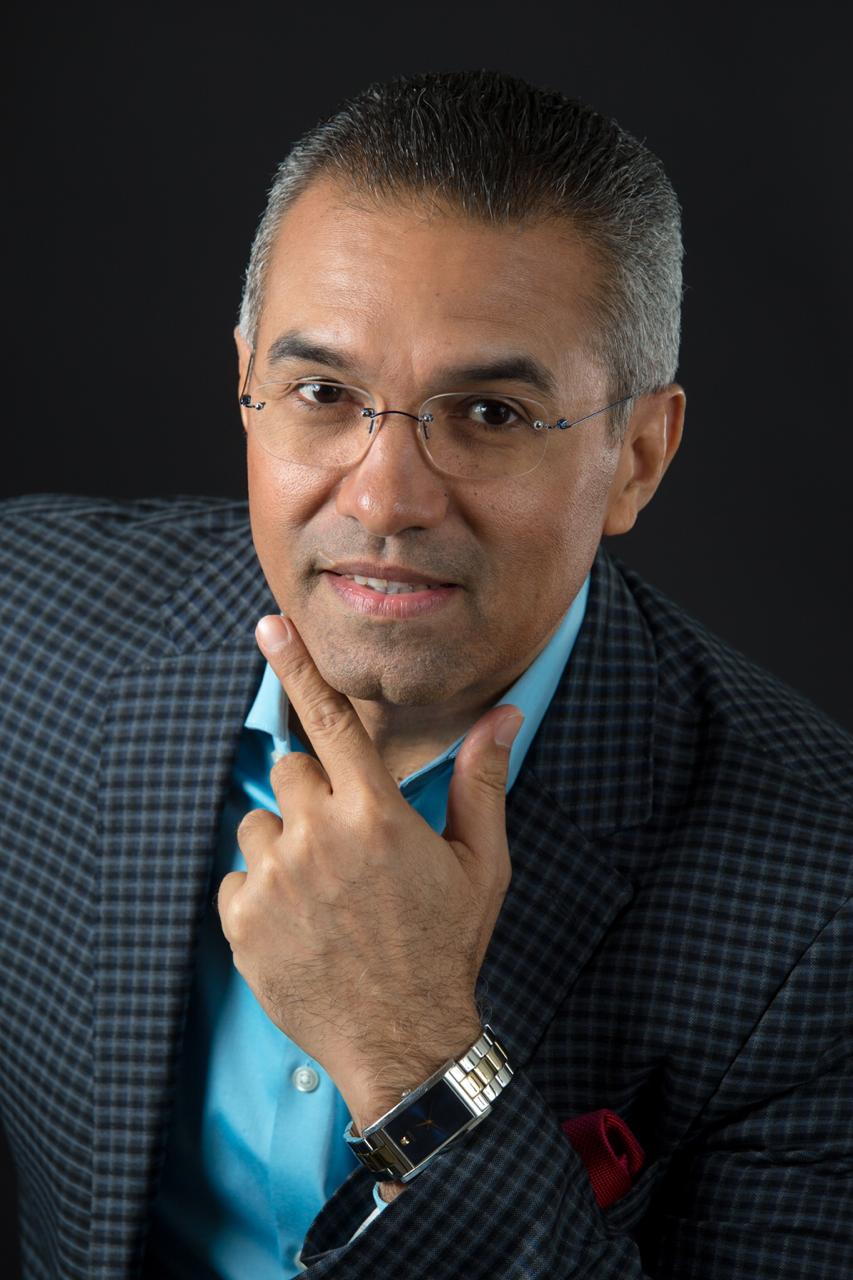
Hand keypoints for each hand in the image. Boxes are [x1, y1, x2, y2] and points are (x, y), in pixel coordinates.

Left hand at [217, 613, 522, 1130]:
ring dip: (285, 844)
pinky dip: (261, 893)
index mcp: (375, 814)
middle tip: (348, 844)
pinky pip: (238, 878)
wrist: (403, 1040)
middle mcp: (318, 837)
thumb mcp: (479, 864)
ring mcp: (275, 881)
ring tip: (326, 893)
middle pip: (289, 768)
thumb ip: (482, 781)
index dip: (299, 667)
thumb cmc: (446, 946)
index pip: (331, 720)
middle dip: (313, 793)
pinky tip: (301, 925)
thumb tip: (503, 715)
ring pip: (259, 822)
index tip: (268, 626)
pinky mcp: (242, 922)